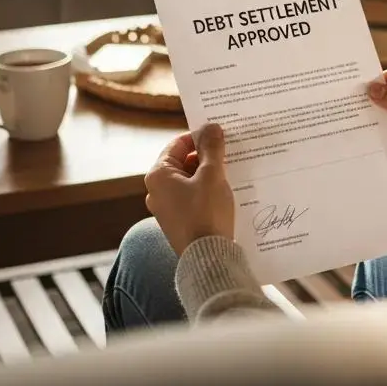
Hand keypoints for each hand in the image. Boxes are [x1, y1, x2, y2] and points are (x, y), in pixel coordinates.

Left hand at [144, 123, 234, 256]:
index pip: (178, 144)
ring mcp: (166, 208)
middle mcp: (156, 191)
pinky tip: (224, 191)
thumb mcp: (212, 175)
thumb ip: (212, 148)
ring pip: (188, 180)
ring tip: (230, 171)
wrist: (207, 258)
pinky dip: (206, 190)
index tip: (220, 136)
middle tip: (228, 153)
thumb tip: (211, 127)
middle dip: (205, 156)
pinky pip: (191, 197)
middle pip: (182, 162)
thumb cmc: (206, 213)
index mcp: (158, 175)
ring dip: (208, 174)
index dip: (199, 137)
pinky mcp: (178, 221)